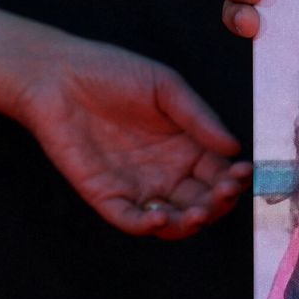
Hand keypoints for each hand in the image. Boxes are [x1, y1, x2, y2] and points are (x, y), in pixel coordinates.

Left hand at [13, 37, 251, 239]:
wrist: (56, 75)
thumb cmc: (112, 72)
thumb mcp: (165, 86)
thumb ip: (199, 117)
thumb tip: (235, 147)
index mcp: (185, 145)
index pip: (219, 172)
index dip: (234, 179)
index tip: (242, 174)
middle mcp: (166, 171)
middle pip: (202, 201)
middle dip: (218, 204)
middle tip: (223, 193)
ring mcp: (137, 186)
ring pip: (172, 220)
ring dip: (189, 223)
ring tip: (197, 213)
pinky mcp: (106, 195)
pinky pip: (131, 220)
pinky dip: (148, 226)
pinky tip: (160, 216)